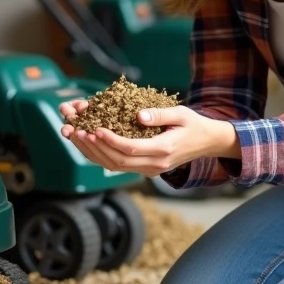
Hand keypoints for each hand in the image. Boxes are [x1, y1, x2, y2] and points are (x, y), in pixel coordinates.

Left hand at [58, 99, 238, 177]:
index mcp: (163, 150)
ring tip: (76, 135)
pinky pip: (118, 165)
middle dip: (95, 146)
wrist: (207, 143)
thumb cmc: (194, 124)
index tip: (95, 127)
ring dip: (93, 152)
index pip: (130, 149)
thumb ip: (159, 115)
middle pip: (117, 161)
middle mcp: (155, 165)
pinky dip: (101, 155)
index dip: (110, 140)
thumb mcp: (181, 113)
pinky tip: (87, 142)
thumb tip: (138, 115)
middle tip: (78, 130)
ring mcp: (149, 170)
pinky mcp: (145, 169)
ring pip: (114, 166)